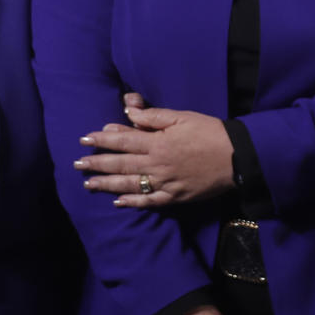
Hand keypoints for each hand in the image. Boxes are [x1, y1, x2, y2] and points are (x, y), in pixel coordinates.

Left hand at [75, 94, 234, 207]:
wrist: (238, 157)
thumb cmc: (209, 132)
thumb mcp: (181, 117)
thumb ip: (152, 116)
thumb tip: (126, 111)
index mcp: (157, 142)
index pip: (123, 140)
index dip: (102, 140)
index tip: (84, 139)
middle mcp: (157, 164)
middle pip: (121, 164)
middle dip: (96, 163)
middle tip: (76, 163)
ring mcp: (166, 183)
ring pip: (130, 184)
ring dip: (107, 184)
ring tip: (88, 184)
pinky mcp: (176, 196)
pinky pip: (150, 202)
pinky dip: (133, 202)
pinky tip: (118, 202)